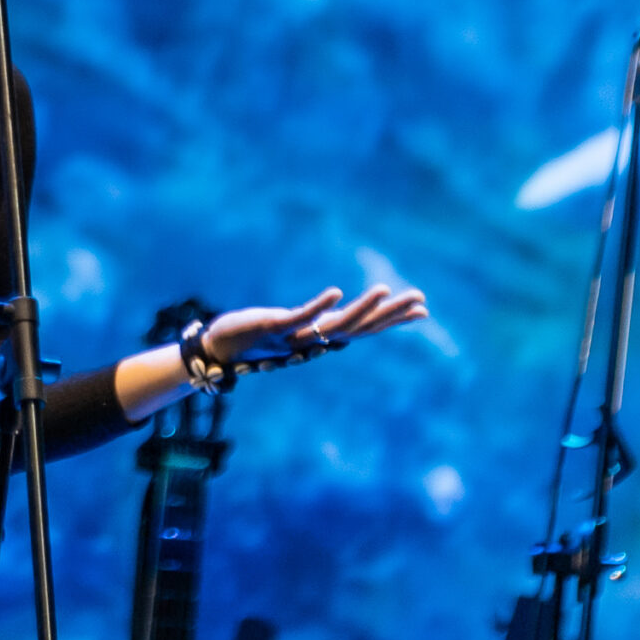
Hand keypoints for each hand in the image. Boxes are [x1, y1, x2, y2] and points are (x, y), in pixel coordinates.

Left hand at [204, 284, 427, 367]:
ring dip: (364, 307)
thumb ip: (314, 326)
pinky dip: (319, 306)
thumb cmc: (251, 337)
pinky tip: (337, 291)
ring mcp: (295, 336)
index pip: (365, 328)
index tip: (423, 310)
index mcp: (320, 339)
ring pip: (337, 323)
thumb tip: (336, 319)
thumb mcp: (288, 329)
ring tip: (387, 289)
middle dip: (391, 313)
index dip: (393, 320)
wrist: (216, 350)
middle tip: (422, 300)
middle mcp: (313, 340)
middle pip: (360, 326)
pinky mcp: (274, 327)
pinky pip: (301, 317)